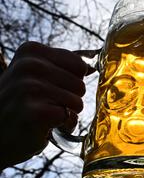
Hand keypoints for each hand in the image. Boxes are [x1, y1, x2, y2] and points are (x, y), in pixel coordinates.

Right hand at [0, 42, 86, 169]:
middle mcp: (29, 65)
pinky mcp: (36, 112)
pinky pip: (70, 117)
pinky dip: (62, 126)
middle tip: (44, 105)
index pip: (79, 65)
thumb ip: (60, 68)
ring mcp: (31, 88)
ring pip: (77, 102)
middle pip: (80, 85)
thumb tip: (91, 67)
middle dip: (68, 99)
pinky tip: (44, 126)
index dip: (71, 82)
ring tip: (43, 116)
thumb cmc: (19, 105)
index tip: (50, 88)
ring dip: (65, 113)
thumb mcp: (33, 76)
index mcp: (31, 51)